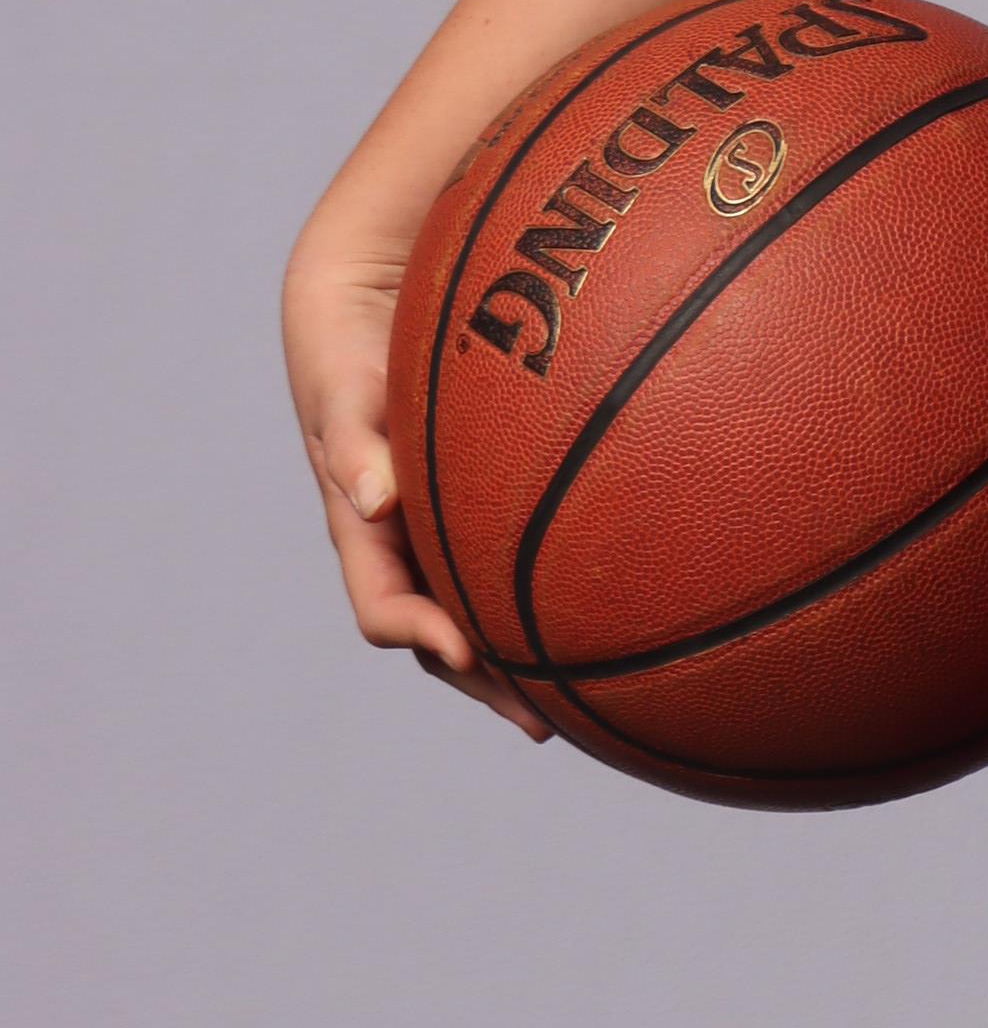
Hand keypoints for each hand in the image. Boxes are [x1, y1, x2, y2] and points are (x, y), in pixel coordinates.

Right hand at [283, 223, 552, 739]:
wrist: (364, 306)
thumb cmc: (350, 347)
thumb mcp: (345, 388)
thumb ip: (354, 438)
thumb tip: (373, 496)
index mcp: (361, 530)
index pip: (385, 608)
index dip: (425, 637)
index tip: (474, 654)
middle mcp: (399, 543)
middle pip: (437, 636)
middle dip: (486, 681)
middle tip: (543, 721)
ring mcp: (433, 529)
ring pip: (474, 611)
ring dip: (518, 656)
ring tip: (582, 694)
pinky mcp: (469, 505)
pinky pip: (502, 564)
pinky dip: (540, 595)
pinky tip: (602, 605)